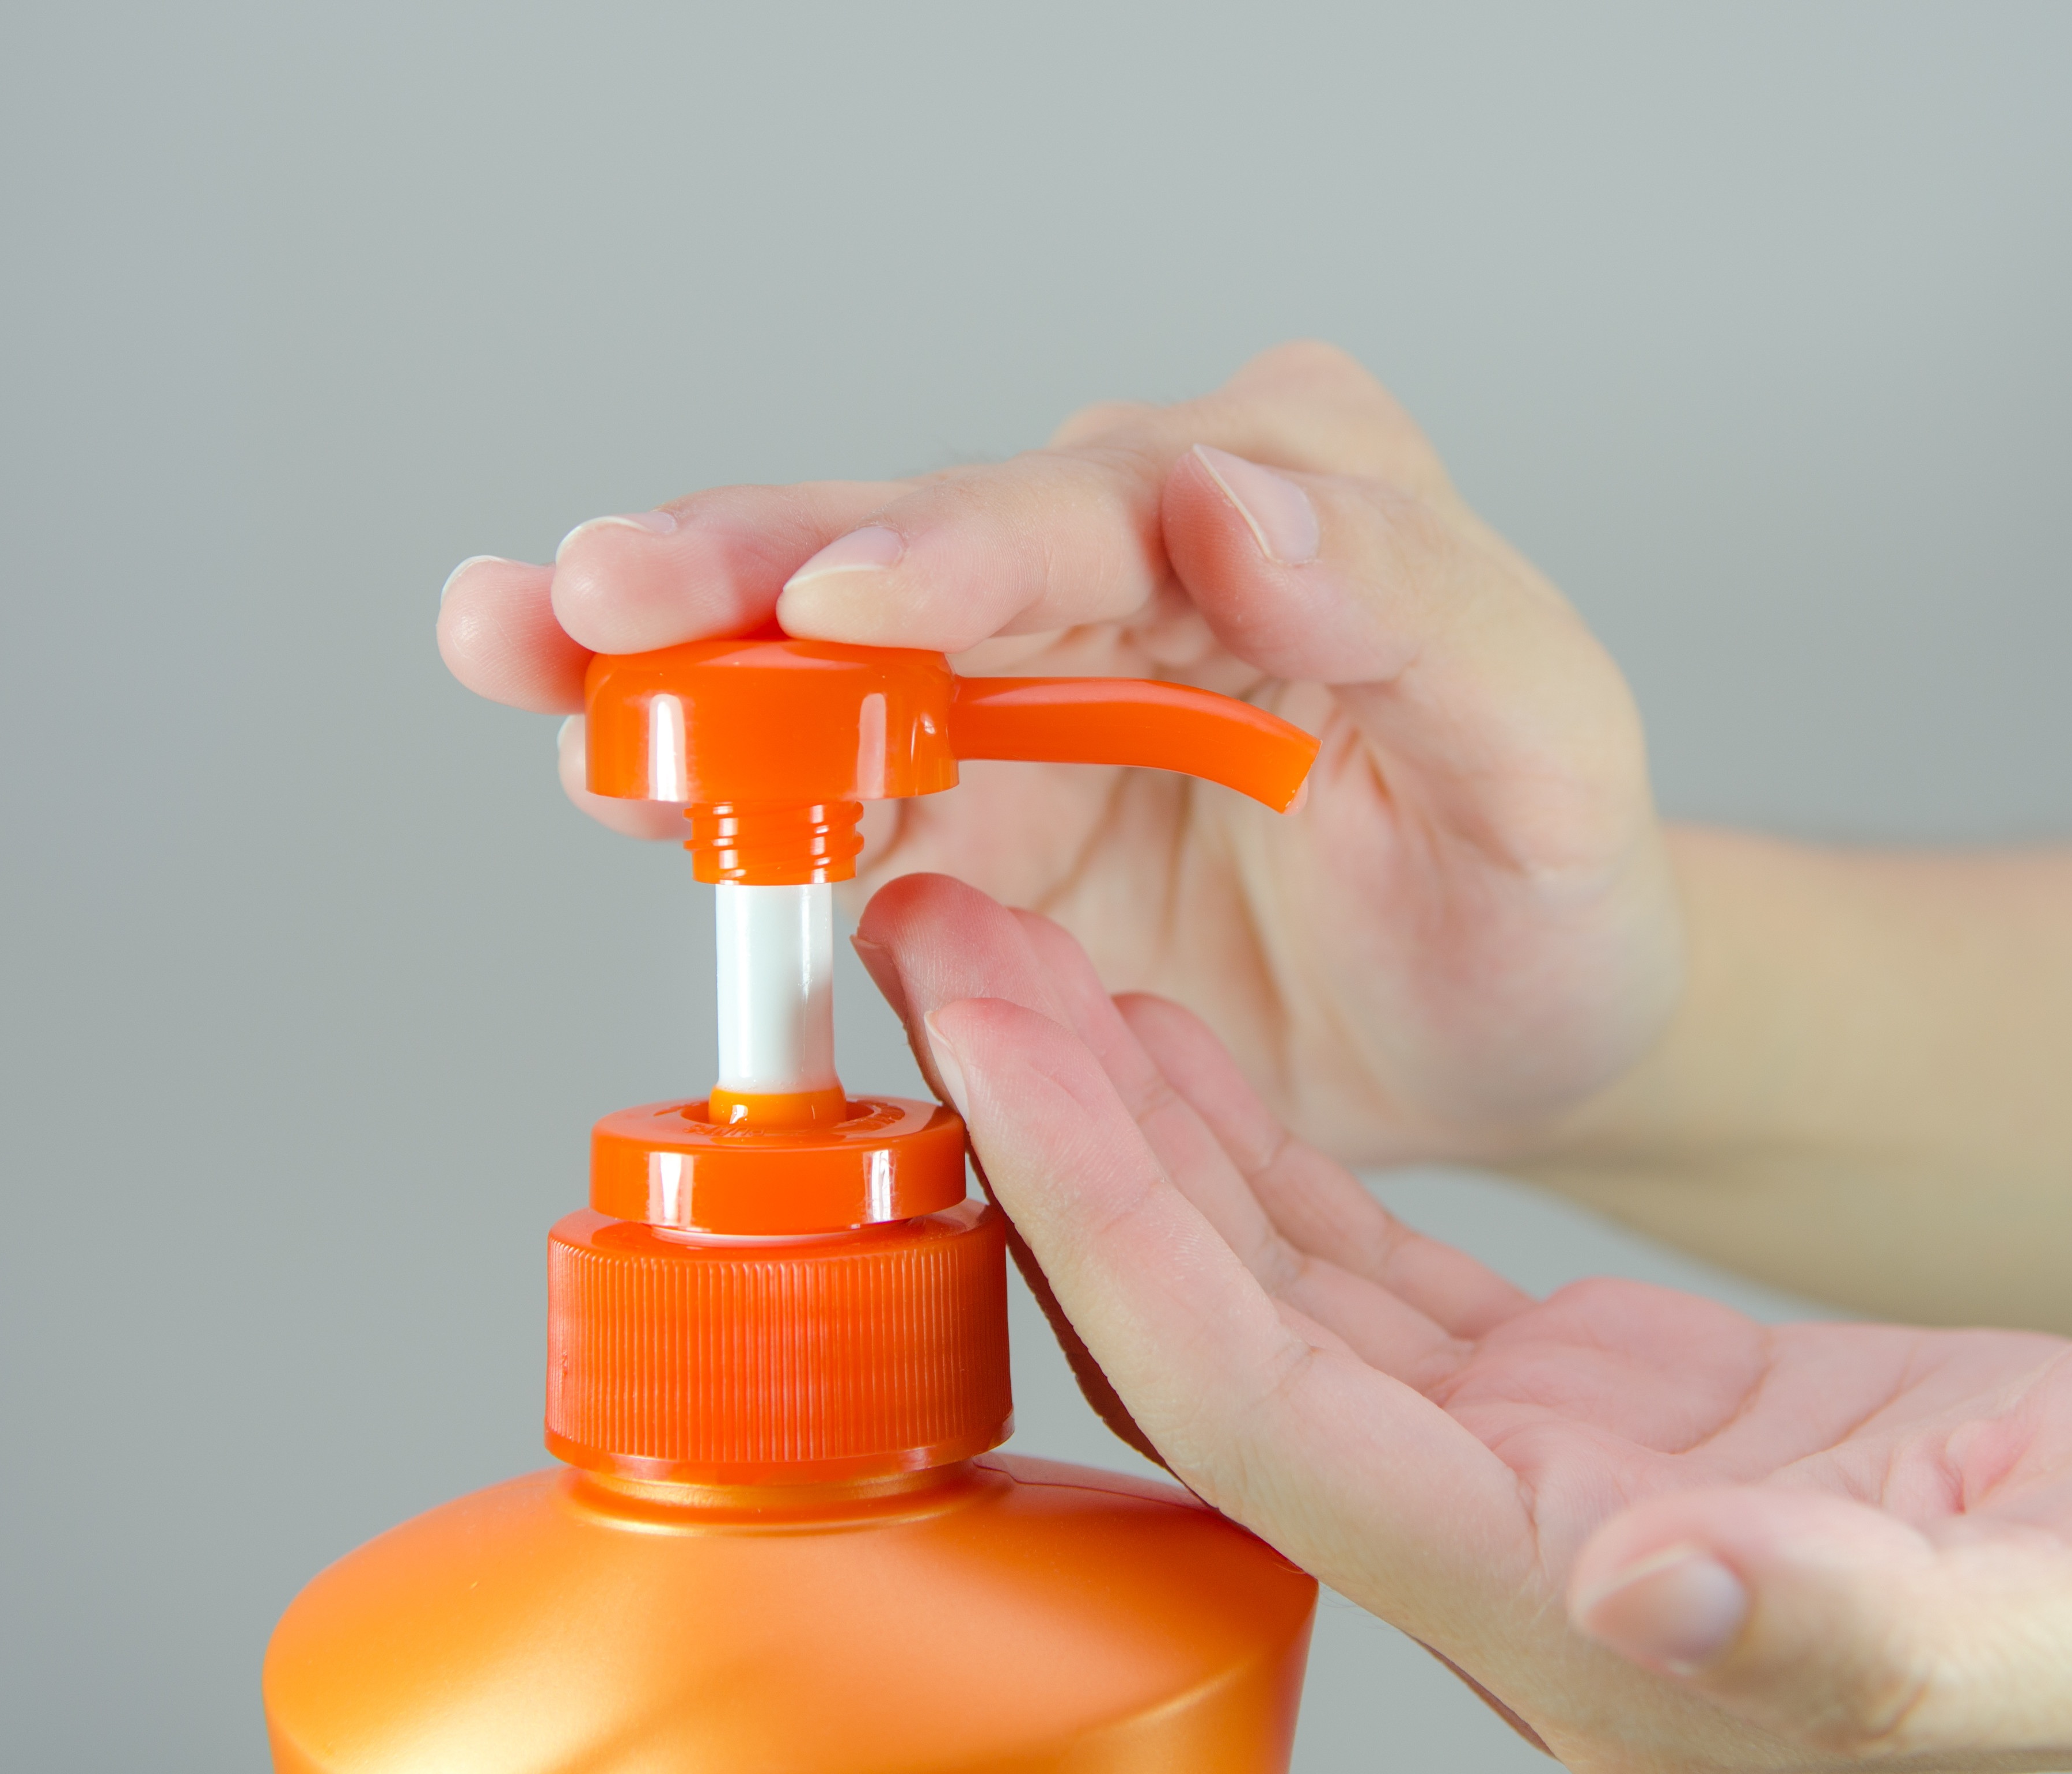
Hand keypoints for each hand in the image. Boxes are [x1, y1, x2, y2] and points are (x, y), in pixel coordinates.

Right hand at [436, 342, 1678, 1161]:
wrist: (1509, 1025)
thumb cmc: (1546, 880)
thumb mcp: (1549, 749)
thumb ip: (1417, 612)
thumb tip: (1236, 501)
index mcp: (1288, 497)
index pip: (1107, 504)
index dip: (964, 549)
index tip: (851, 598)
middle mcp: (1134, 555)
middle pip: (920, 548)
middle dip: (754, 569)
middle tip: (606, 592)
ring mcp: (1029, 682)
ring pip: (829, 650)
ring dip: (672, 656)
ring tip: (522, 641)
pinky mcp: (969, 809)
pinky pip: (824, 793)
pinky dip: (705, 785)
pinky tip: (592, 764)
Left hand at [855, 872, 2071, 1771]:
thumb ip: (1868, 1637)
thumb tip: (1655, 1606)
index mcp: (1604, 1615)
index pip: (1274, 1401)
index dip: (1115, 1220)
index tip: (992, 1038)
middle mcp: (1530, 1560)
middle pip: (1221, 1340)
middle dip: (1061, 1144)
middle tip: (937, 945)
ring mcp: (1554, 1481)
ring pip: (1274, 1293)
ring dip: (1135, 1129)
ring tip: (1014, 957)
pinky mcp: (1601, 1412)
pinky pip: (1371, 1277)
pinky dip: (1264, 1158)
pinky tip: (1184, 1047)